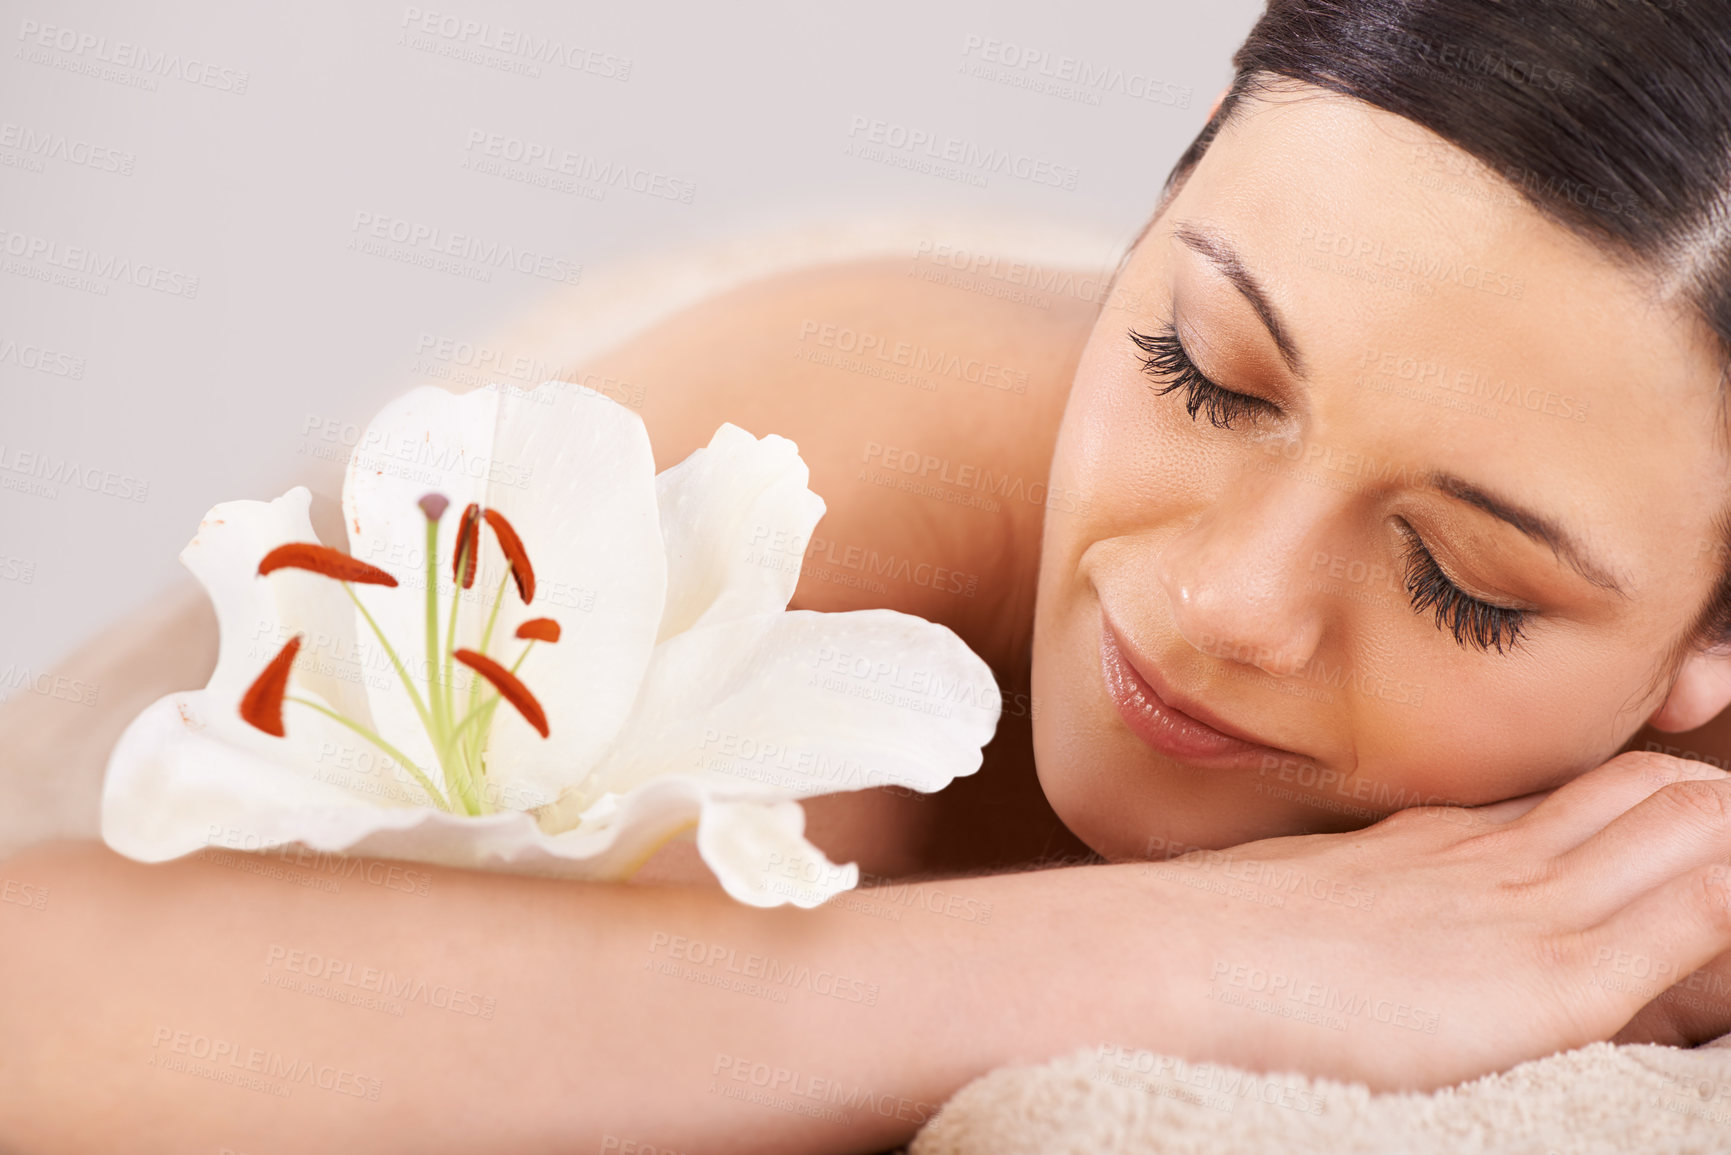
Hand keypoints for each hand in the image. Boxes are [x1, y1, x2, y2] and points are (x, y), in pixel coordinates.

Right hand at [1145, 750, 1730, 1088]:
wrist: (1184, 960)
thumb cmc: (1215, 944)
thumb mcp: (1297, 902)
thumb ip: (1353, 903)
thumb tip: (1344, 928)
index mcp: (1435, 843)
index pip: (1577, 800)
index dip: (1647, 802)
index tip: (1684, 815)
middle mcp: (1492, 859)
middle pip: (1643, 798)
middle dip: (1706, 808)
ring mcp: (1523, 911)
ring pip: (1679, 839)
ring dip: (1727, 836)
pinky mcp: (1547, 982)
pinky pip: (1681, 922)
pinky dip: (1727, 902)